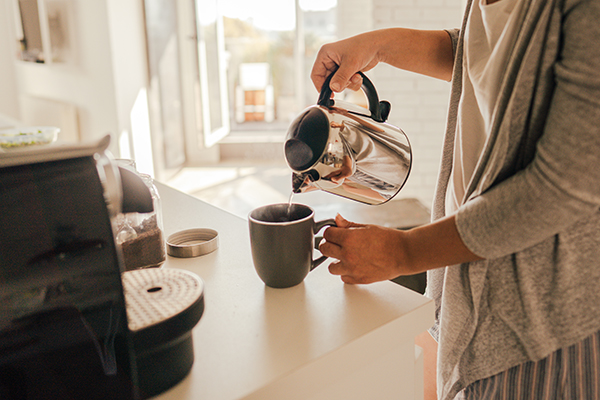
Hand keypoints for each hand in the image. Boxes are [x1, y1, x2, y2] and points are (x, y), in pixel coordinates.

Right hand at [310, 33, 381, 93]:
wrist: (377, 46)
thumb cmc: (363, 47)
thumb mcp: (350, 63)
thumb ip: (341, 78)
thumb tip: (334, 88)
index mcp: (325, 54)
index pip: (316, 74)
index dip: (320, 86)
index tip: (328, 94)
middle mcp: (329, 60)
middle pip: (327, 81)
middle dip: (339, 84)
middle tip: (347, 82)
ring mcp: (337, 66)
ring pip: (337, 84)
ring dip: (348, 83)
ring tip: (356, 76)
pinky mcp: (345, 71)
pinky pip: (345, 83)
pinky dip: (352, 82)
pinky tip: (359, 75)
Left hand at [319, 213, 482, 284]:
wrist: (404, 254)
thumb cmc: (389, 240)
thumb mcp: (367, 227)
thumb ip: (348, 224)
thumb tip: (337, 219)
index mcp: (349, 238)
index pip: (327, 234)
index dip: (331, 232)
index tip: (334, 233)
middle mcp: (347, 254)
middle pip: (324, 249)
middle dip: (330, 245)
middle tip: (338, 244)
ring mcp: (352, 268)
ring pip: (331, 267)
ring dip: (336, 261)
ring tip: (347, 256)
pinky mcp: (358, 279)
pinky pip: (343, 278)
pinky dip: (346, 272)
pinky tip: (355, 265)